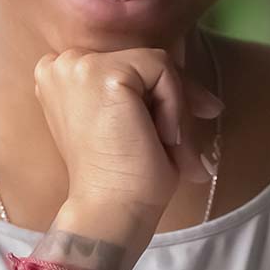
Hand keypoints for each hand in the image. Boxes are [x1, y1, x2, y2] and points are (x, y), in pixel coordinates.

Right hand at [33, 33, 223, 216]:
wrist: (109, 209)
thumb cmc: (120, 175)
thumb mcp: (130, 123)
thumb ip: (148, 96)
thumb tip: (210, 102)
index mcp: (59, 75)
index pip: (124, 64)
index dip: (158, 90)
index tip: (178, 125)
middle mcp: (62, 63)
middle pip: (141, 60)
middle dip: (174, 95)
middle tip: (191, 135)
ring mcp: (80, 65)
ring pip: (156, 63)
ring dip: (175, 105)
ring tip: (171, 147)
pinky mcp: (105, 73)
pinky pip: (163, 70)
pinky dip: (175, 105)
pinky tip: (163, 138)